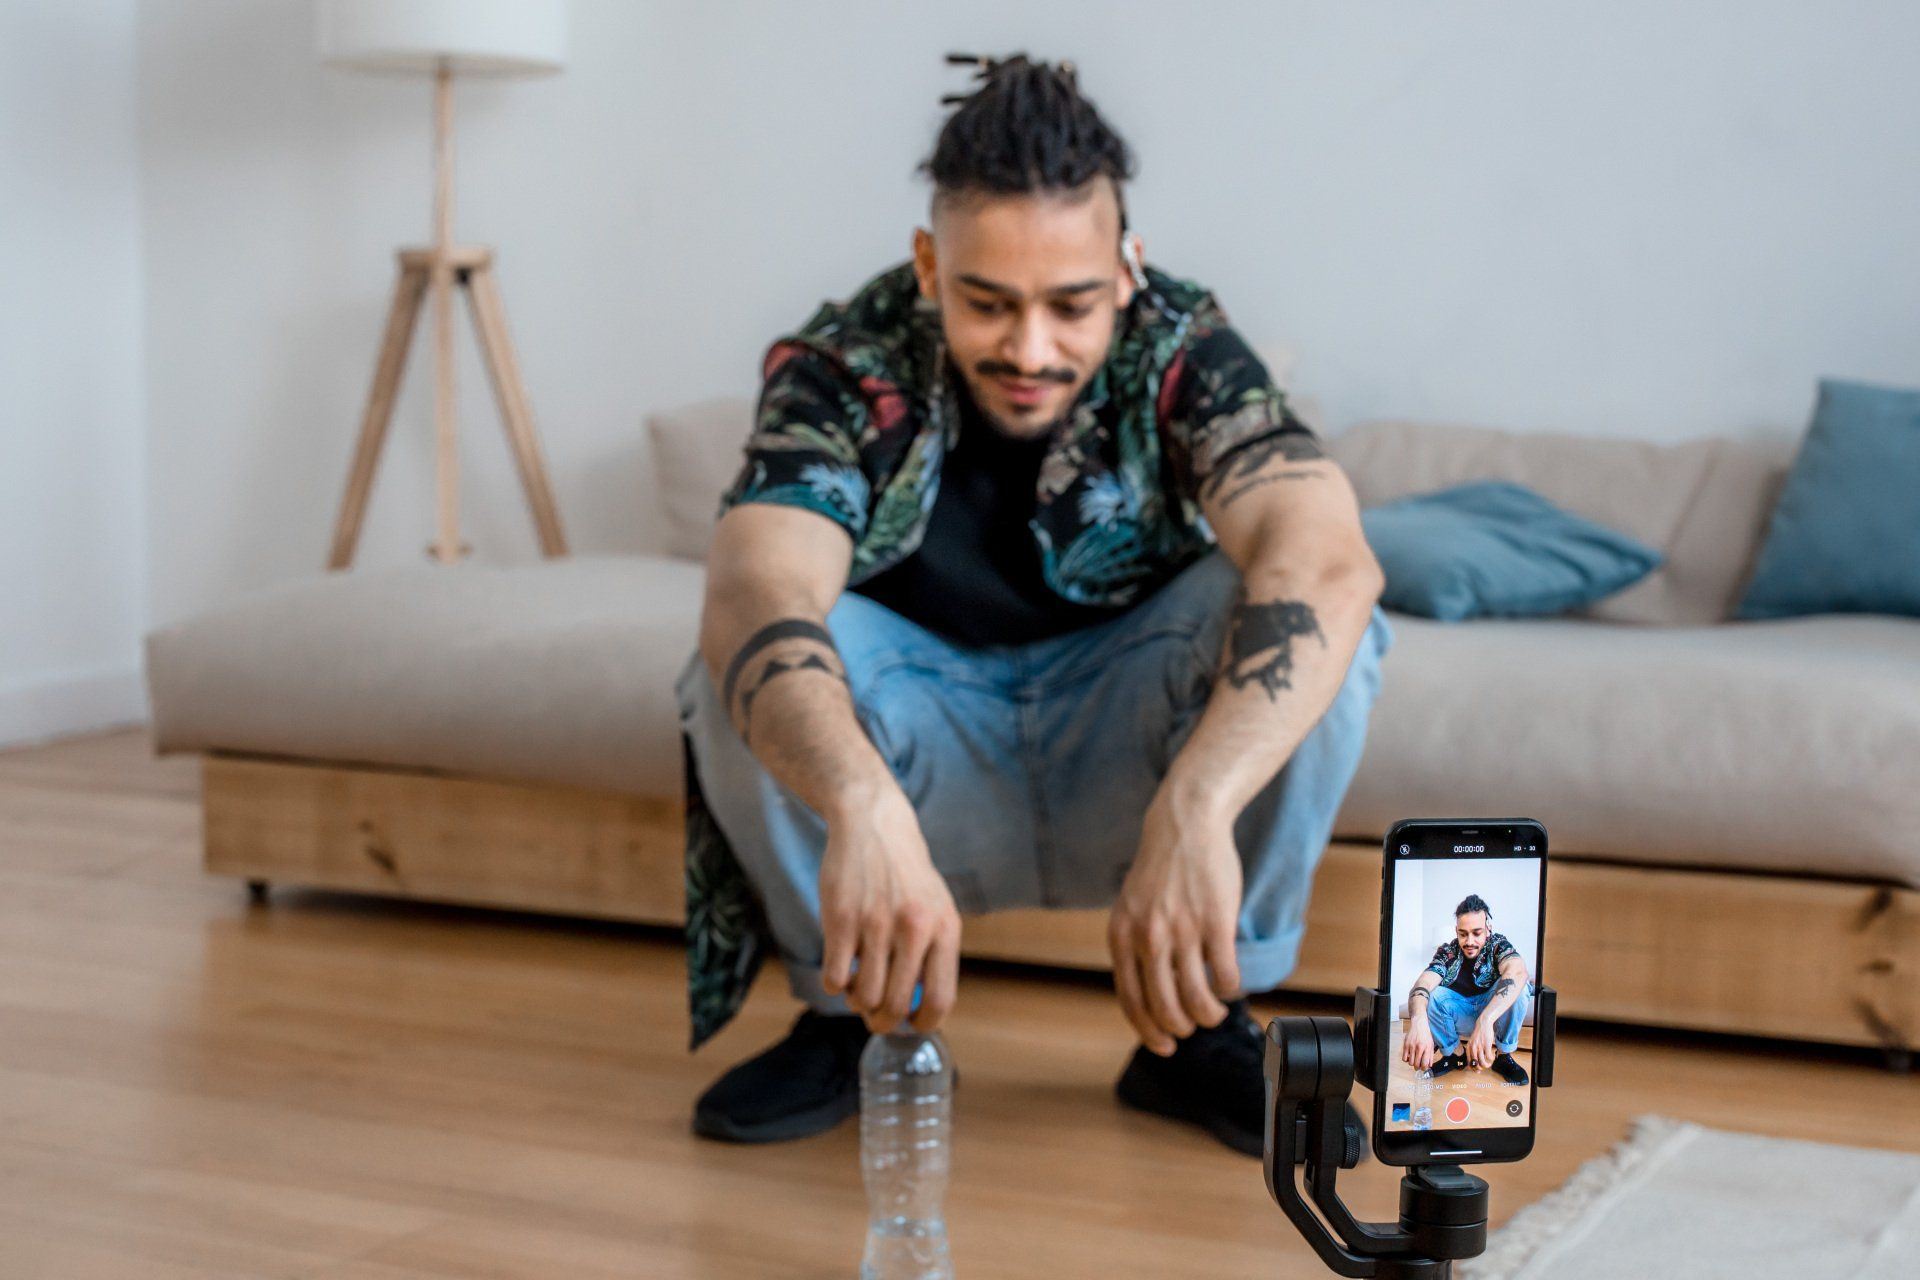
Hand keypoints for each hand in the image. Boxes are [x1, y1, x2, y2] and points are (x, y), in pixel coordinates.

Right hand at [819, 786, 960, 1034]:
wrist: (874, 824)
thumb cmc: (906, 873)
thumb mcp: (937, 906)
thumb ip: (935, 951)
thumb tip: (923, 1006)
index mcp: (944, 928)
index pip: (941, 999)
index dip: (924, 1024)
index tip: (911, 1027)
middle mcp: (914, 928)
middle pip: (898, 1005)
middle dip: (883, 1023)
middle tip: (875, 1020)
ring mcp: (876, 924)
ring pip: (864, 996)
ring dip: (858, 1003)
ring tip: (857, 990)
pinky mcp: (841, 918)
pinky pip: (836, 977)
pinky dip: (835, 985)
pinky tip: (839, 971)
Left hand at [1108, 790, 1242, 1055]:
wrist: (1184, 826)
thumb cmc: (1160, 869)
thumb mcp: (1131, 908)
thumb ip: (1135, 946)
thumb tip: (1147, 993)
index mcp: (1122, 936)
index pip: (1131, 1001)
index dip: (1147, 1031)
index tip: (1163, 1047)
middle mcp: (1148, 938)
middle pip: (1164, 1008)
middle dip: (1180, 1029)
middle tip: (1191, 1027)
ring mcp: (1182, 931)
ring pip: (1196, 998)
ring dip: (1208, 1016)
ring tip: (1214, 1012)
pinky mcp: (1215, 923)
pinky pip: (1224, 976)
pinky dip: (1229, 990)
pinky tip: (1230, 986)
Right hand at [1403, 1012, 1436, 1071]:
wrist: (1419, 1025)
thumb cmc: (1426, 1035)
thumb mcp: (1431, 1045)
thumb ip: (1431, 1056)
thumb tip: (1429, 1065)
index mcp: (1426, 1048)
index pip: (1424, 1063)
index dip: (1424, 1068)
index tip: (1424, 1068)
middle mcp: (1419, 1048)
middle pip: (1416, 1064)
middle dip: (1418, 1067)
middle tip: (1418, 1066)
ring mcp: (1411, 1046)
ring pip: (1410, 1062)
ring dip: (1412, 1064)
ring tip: (1414, 1060)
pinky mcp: (1405, 1045)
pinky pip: (1404, 1057)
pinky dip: (1406, 1059)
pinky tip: (1409, 1057)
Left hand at [1467, 1018, 1496, 1068]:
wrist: (1483, 1024)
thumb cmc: (1479, 1034)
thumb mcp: (1473, 1042)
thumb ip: (1473, 1049)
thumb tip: (1476, 1060)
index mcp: (1469, 1047)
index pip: (1469, 1061)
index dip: (1473, 1068)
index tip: (1477, 1070)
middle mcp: (1473, 1048)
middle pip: (1475, 1063)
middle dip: (1480, 1068)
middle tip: (1485, 1067)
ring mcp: (1479, 1046)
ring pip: (1482, 1061)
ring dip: (1487, 1065)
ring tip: (1489, 1063)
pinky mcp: (1486, 1045)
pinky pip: (1489, 1056)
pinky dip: (1491, 1059)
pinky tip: (1492, 1057)